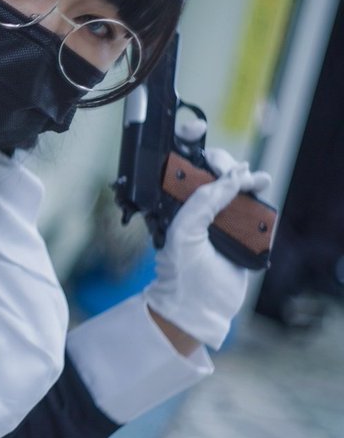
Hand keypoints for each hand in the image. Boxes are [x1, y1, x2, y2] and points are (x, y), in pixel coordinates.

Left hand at [143, 147, 271, 350]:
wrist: (199, 308)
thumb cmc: (181, 272)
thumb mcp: (183, 233)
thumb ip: (202, 203)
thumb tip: (229, 178)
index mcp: (176, 204)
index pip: (182, 167)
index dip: (189, 145)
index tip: (197, 129)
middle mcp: (198, 209)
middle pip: (213, 172)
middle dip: (224, 163)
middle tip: (231, 169)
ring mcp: (221, 220)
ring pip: (236, 188)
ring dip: (247, 179)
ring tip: (256, 180)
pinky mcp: (242, 233)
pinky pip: (254, 210)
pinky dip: (259, 200)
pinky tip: (261, 192)